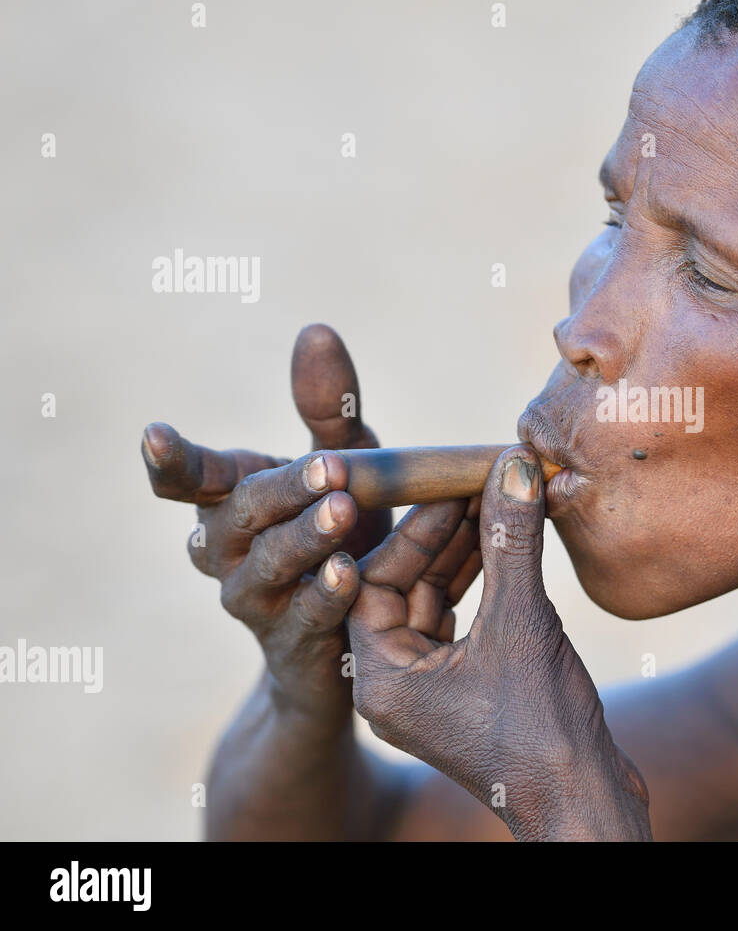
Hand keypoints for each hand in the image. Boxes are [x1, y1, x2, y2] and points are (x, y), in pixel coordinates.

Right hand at [140, 325, 426, 721]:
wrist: (349, 638)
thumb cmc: (341, 534)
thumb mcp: (343, 467)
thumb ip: (328, 410)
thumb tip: (316, 329)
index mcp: (230, 499)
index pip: (189, 477)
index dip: (172, 460)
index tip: (154, 435)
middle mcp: (226, 550)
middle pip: (240, 512)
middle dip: (283, 487)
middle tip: (329, 466)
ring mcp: (253, 600)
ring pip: (269, 563)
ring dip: (306, 536)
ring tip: (342, 511)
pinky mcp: (292, 642)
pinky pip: (304, 617)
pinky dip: (324, 595)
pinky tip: (347, 575)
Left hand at [346, 446, 651, 840]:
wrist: (584, 801)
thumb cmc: (542, 731)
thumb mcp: (523, 623)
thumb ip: (511, 542)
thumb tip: (513, 467)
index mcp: (381, 679)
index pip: (372, 582)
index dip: (411, 531)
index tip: (448, 488)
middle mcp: (395, 685)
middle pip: (403, 587)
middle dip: (442, 535)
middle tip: (478, 485)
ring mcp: (431, 689)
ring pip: (436, 601)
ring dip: (466, 553)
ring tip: (499, 503)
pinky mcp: (466, 689)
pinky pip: (463, 620)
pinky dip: (484, 582)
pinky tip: (511, 546)